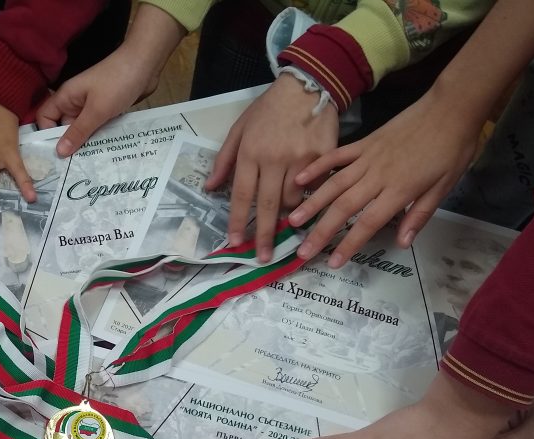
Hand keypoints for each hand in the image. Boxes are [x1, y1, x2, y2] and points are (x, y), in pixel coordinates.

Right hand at [35, 45, 161, 157]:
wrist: (145, 64)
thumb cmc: (117, 83)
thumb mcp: (96, 110)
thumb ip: (78, 132)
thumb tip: (59, 152)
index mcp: (66, 97)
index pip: (45, 117)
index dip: (46, 134)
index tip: (54, 155)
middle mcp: (75, 102)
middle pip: (64, 127)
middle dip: (68, 145)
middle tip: (72, 168)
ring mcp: (92, 105)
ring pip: (83, 129)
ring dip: (86, 143)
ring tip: (89, 164)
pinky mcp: (106, 109)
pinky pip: (98, 127)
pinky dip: (100, 137)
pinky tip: (104, 152)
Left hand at [205, 74, 337, 261]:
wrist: (307, 86)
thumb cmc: (268, 109)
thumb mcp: (240, 129)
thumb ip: (224, 160)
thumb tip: (209, 189)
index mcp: (251, 153)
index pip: (242, 195)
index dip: (238, 222)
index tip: (236, 243)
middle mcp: (275, 159)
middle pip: (268, 205)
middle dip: (265, 235)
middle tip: (263, 257)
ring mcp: (301, 159)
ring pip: (294, 200)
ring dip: (289, 218)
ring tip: (286, 232)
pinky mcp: (324, 157)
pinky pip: (316, 187)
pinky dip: (310, 199)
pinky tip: (308, 206)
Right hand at [290, 87, 480, 265]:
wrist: (451, 108)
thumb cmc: (453, 149)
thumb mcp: (445, 186)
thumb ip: (419, 215)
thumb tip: (401, 243)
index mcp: (399, 189)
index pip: (368, 222)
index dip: (349, 244)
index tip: (333, 263)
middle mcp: (378, 176)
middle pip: (344, 207)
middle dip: (321, 231)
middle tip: (302, 251)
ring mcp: (368, 157)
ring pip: (334, 184)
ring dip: (312, 203)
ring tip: (293, 220)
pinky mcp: (364, 142)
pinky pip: (337, 156)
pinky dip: (318, 167)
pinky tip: (300, 179)